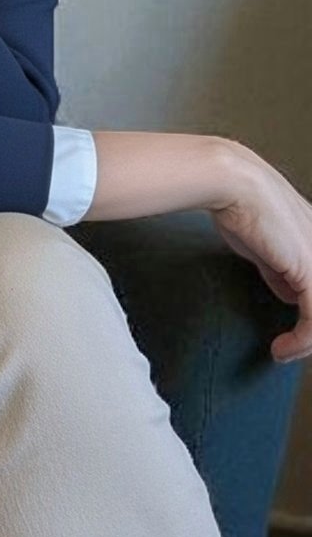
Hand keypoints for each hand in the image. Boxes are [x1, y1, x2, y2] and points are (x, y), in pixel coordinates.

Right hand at [208, 145, 311, 362]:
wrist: (232, 184)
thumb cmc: (239, 204)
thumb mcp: (264, 247)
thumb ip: (280, 271)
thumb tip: (288, 294)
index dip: (311, 317)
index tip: (295, 336)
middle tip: (291, 347)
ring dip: (307, 342)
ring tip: (285, 352)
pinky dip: (301, 341)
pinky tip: (280, 349)